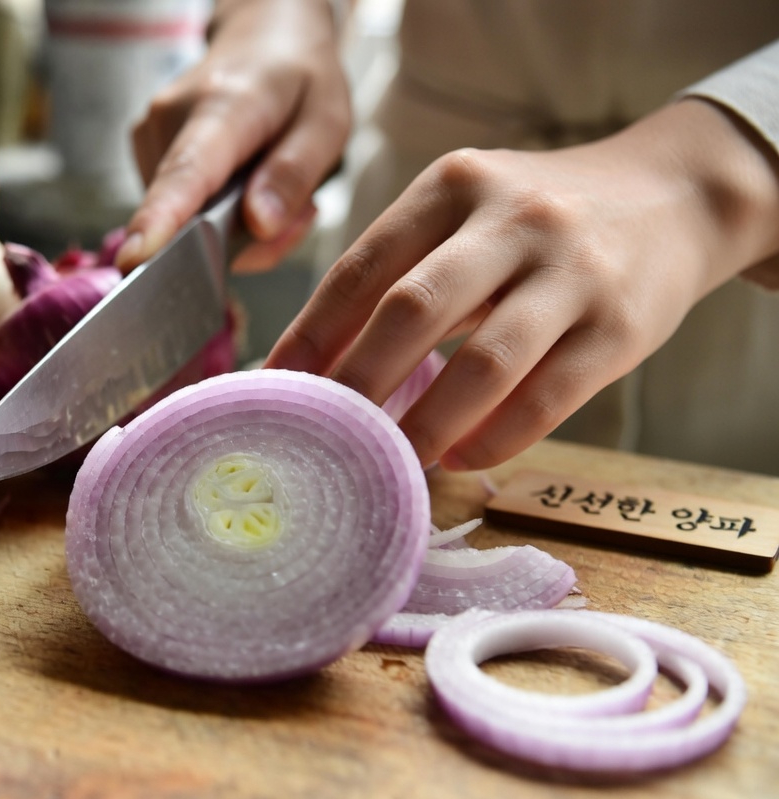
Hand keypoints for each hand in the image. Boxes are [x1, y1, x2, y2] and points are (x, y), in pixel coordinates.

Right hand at [115, 0, 350, 274]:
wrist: (263, 37)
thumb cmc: (300, 79)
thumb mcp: (327, 121)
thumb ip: (295, 173)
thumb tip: (259, 224)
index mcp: (224, 105)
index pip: (187, 171)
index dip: (162, 219)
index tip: (137, 258)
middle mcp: (172, 117)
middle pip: (195, 217)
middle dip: (250, 236)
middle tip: (299, 209)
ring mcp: (150, 134)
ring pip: (190, 221)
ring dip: (238, 226)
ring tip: (270, 183)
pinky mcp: (145, 151)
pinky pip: (182, 210)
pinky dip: (217, 214)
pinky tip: (243, 184)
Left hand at [266, 98, 778, 469]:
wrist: (674, 197)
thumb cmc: (535, 219)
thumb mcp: (463, 211)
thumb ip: (396, 270)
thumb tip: (311, 363)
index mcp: (452, 187)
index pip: (361, 268)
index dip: (310, 336)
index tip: (274, 389)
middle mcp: (511, 219)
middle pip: (411, 311)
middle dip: (357, 384)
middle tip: (322, 439)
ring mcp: (571, 272)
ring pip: (483, 364)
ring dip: (426, 425)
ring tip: (390, 462)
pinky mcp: (621, 326)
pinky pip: (546, 399)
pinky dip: (494, 439)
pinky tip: (460, 457)